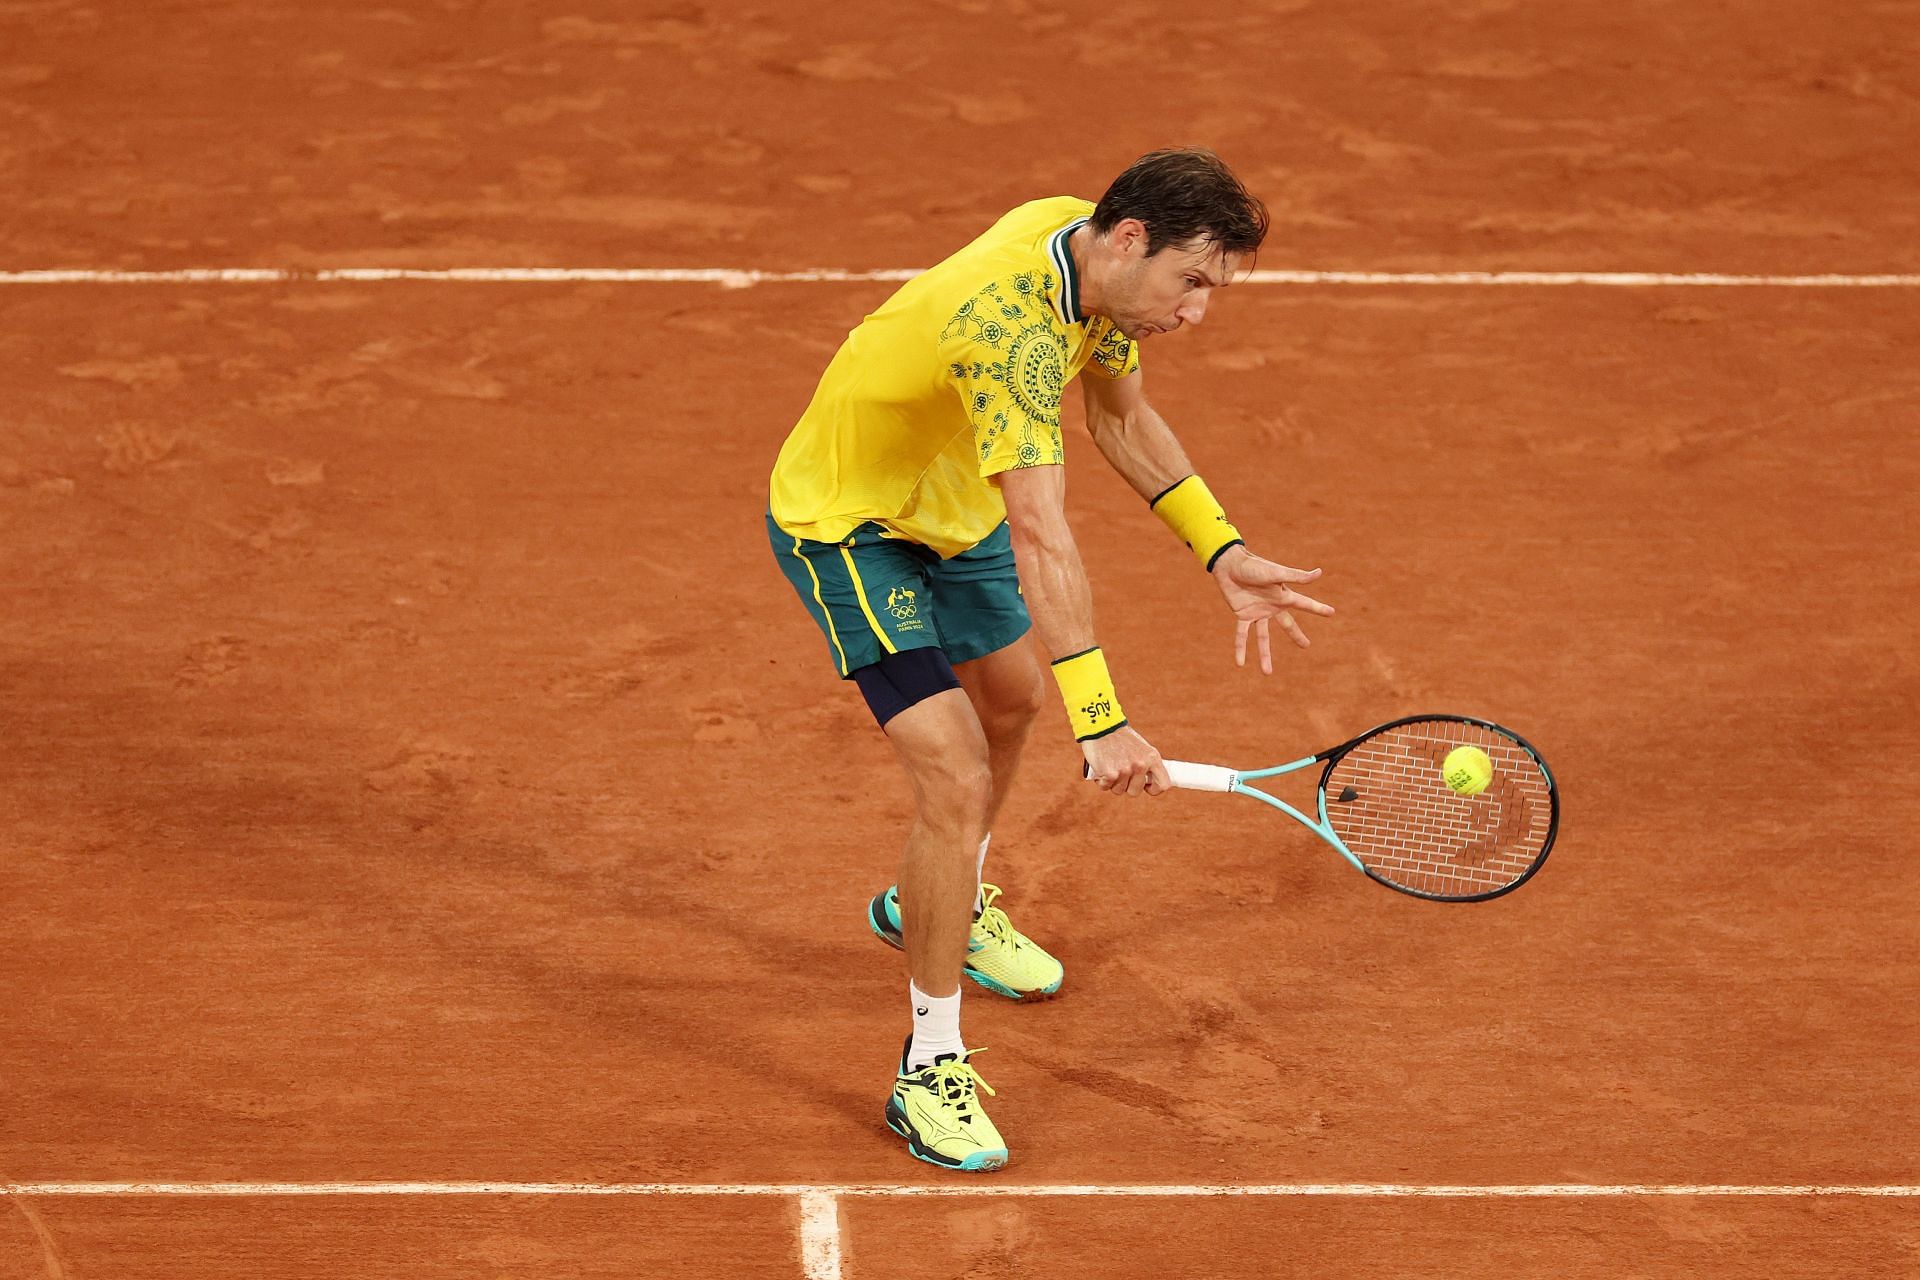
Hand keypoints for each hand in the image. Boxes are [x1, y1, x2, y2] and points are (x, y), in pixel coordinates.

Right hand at [1081, 726, 1169, 796]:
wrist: (1101, 725)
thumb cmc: (1120, 737)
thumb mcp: (1141, 747)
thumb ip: (1146, 763)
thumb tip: (1149, 782)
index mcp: (1152, 758)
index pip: (1163, 784)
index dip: (1153, 789)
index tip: (1145, 786)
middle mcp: (1141, 765)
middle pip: (1135, 791)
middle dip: (1126, 785)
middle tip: (1120, 771)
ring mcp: (1125, 770)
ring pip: (1118, 790)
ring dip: (1112, 782)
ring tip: (1109, 764)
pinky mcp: (1110, 774)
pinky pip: (1105, 787)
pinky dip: (1101, 779)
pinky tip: (1101, 766)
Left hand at [1211, 545, 1334, 673]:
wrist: (1229, 565)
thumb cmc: (1254, 565)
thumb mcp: (1276, 573)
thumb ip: (1296, 576)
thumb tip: (1319, 573)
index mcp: (1283, 596)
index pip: (1305, 605)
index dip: (1318, 609)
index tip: (1332, 612)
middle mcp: (1272, 606)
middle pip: (1287, 625)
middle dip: (1296, 635)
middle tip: (1306, 646)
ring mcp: (1258, 613)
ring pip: (1264, 638)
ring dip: (1265, 655)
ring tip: (1267, 673)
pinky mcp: (1242, 615)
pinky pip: (1242, 635)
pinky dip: (1241, 649)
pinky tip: (1240, 664)